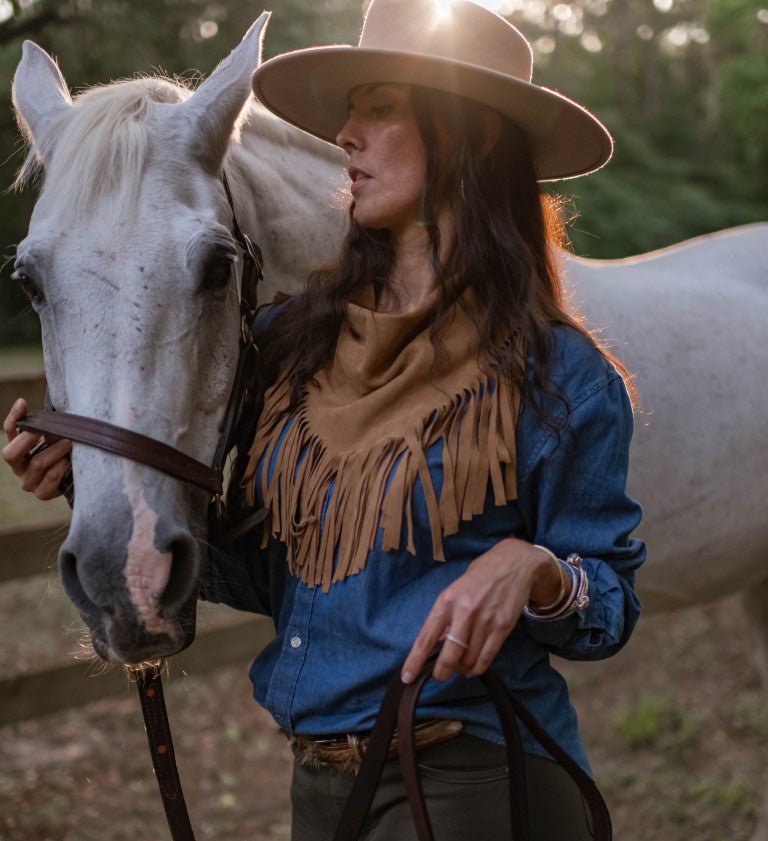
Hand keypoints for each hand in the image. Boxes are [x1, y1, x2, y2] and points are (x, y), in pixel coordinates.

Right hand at [2, 397, 71, 499]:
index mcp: (17, 450)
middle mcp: (18, 467)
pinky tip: (68, 461)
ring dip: (54, 451)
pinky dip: (61, 467)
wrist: (75, 476)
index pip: (9, 431)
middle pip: (9, 453)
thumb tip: (43, 411)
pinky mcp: (42, 493)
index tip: (23, 402)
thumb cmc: (62, 451)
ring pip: (36, 463)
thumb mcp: (54, 436)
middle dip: (28, 438)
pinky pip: (50, 477)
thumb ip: (46, 425)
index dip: (14, 417)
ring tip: (68, 443)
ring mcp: (28, 482)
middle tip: (48, 429)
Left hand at [401, 537, 564, 682]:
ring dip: (461, 670)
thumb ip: (446, 615)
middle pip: (449, 656)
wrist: (513, 563)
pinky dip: (477, 668)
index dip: (415, 660)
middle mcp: (465, 611)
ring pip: (468, 661)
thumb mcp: (455, 589)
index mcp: (447, 600)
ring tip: (460, 665)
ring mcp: (485, 620)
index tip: (407, 676)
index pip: (426, 637)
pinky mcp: (502, 627)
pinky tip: (473, 666)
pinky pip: (486, 658)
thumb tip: (439, 642)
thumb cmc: (479, 577)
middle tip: (440, 674)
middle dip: (441, 672)